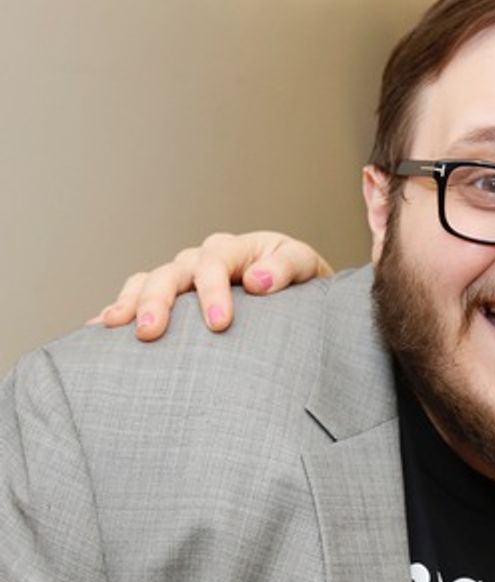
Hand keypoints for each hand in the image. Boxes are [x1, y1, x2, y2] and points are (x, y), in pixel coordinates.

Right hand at [88, 232, 331, 340]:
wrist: (299, 295)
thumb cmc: (303, 286)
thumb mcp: (306, 269)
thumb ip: (286, 269)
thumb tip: (257, 281)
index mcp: (238, 248)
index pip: (216, 263)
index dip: (213, 291)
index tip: (218, 325)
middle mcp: (205, 259)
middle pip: (174, 272)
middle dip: (160, 301)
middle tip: (152, 332)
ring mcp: (185, 277)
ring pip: (150, 281)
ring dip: (132, 303)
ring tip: (117, 326)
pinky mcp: (175, 297)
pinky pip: (139, 296)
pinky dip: (120, 309)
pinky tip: (101, 327)